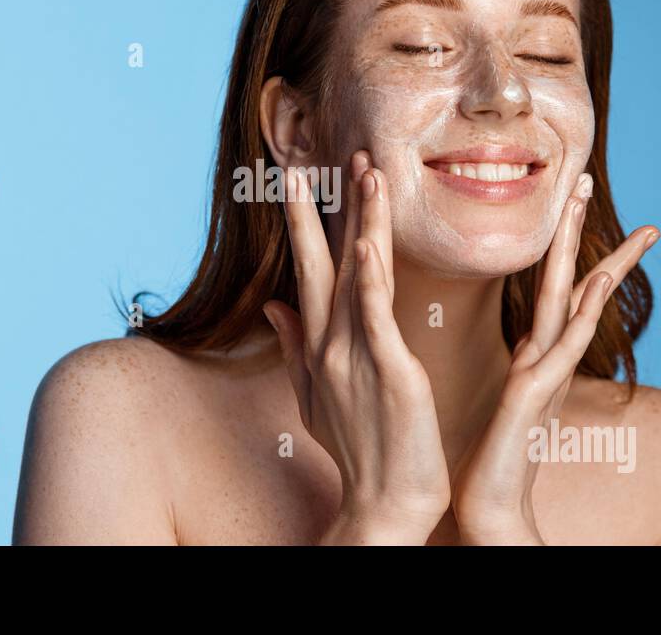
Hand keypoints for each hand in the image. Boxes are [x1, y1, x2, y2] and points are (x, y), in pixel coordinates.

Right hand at [263, 150, 451, 544]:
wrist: (384, 502)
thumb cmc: (360, 450)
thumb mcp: (315, 395)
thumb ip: (293, 346)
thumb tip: (273, 305)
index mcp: (318, 346)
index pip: (307, 271)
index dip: (303, 224)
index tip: (298, 180)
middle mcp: (330, 343)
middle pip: (322, 263)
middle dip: (317, 208)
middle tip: (315, 158)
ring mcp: (354, 354)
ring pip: (355, 274)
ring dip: (360, 220)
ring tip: (365, 171)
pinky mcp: (386, 369)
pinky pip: (375, 313)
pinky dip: (371, 276)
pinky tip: (371, 241)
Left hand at [451, 173, 658, 544]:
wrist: (486, 502)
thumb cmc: (491, 454)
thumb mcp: (506, 396)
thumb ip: (522, 367)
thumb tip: (528, 346)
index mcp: (533, 352)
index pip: (552, 286)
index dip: (564, 245)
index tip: (572, 203)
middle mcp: (545, 355)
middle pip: (568, 280)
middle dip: (581, 232)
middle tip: (588, 181)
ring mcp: (546, 371)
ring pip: (575, 303)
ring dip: (600, 261)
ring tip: (626, 224)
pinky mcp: (536, 392)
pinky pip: (564, 343)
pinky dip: (585, 310)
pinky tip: (600, 282)